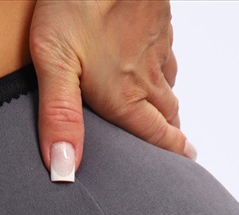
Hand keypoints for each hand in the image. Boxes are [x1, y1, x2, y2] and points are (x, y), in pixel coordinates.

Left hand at [29, 0, 196, 180]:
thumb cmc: (76, 1)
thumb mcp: (54, 61)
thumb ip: (59, 116)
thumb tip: (64, 172)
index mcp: (126, 95)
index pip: (159, 136)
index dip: (172, 153)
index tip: (184, 164)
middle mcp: (147, 75)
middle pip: (169, 113)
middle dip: (171, 132)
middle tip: (173, 146)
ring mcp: (156, 43)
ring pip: (169, 81)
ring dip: (166, 100)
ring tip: (161, 111)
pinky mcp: (158, 16)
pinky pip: (165, 49)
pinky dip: (161, 65)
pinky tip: (149, 61)